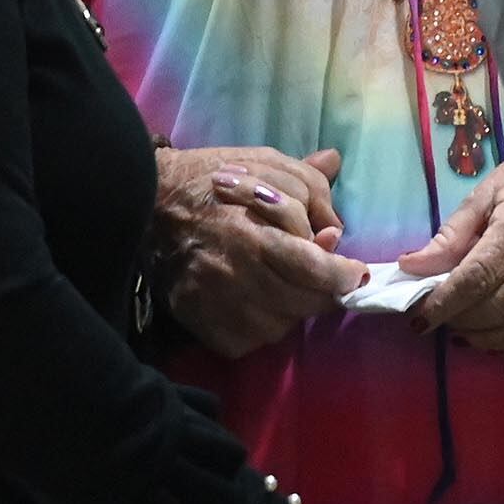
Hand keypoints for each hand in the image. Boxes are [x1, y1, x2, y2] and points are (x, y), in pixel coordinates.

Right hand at [154, 147, 364, 357]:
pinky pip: (252, 340)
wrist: (150, 203)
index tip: (354, 274)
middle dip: (322, 289)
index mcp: (253, 234)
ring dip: (291, 306)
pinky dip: (261, 324)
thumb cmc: (214, 180)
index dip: (341, 276)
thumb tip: (336, 197)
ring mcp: (219, 307)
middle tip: (322, 275)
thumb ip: (306, 182)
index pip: (312, 270)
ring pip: (282, 326)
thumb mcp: (264, 163)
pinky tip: (255, 300)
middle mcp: (237, 277)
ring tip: (282, 281)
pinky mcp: (205, 327)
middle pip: (304, 302)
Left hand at [399, 142, 503, 353]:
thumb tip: (410, 267)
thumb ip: (450, 235)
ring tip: (465, 329)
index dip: (444, 303)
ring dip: (486, 339)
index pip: (476, 277)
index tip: (419, 318)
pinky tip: (499, 334)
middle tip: (441, 317)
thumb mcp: (486, 193)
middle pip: (496, 308)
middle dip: (460, 320)